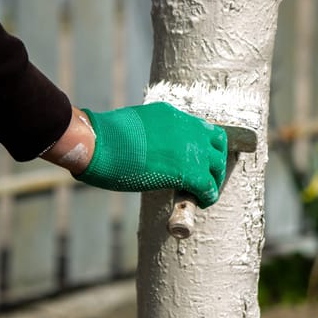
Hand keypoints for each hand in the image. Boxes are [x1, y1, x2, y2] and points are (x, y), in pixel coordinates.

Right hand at [74, 102, 227, 207]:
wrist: (99, 143)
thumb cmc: (104, 136)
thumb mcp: (134, 126)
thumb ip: (150, 135)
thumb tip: (148, 149)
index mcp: (172, 115)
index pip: (199, 128)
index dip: (201, 146)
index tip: (196, 159)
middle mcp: (187, 128)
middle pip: (217, 144)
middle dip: (214, 161)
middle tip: (204, 176)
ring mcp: (192, 149)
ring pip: (218, 165)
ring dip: (213, 179)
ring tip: (202, 192)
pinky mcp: (190, 172)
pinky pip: (209, 188)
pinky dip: (208, 197)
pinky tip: (199, 202)